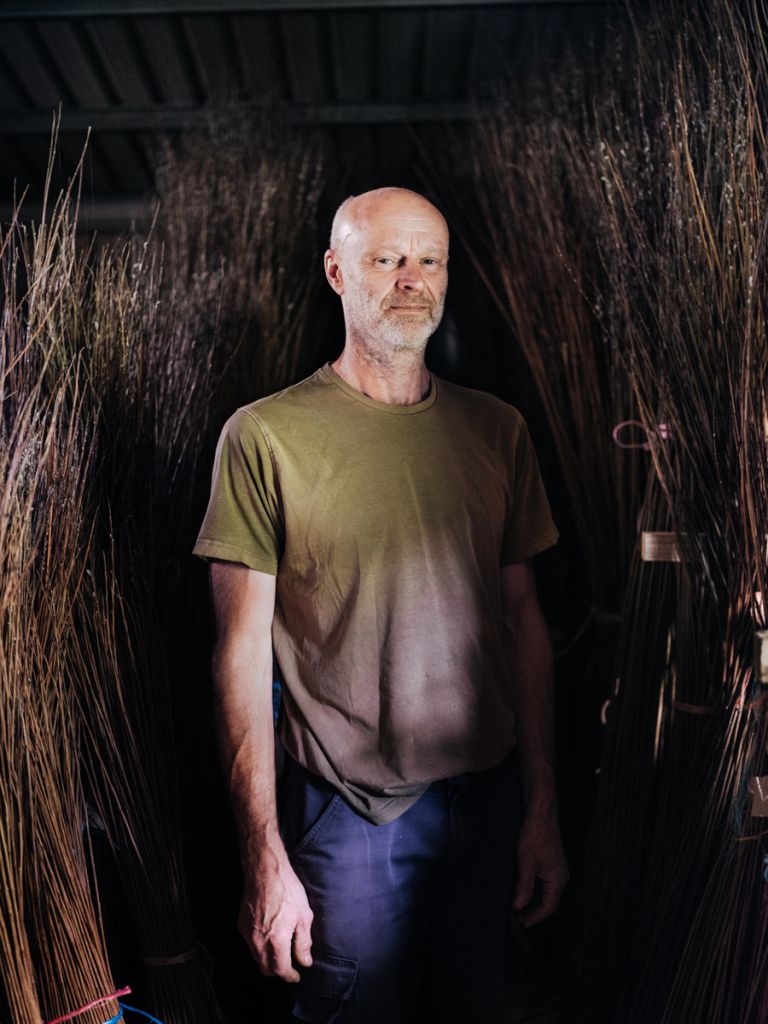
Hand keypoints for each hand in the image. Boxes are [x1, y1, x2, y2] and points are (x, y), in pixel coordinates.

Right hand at [238, 845, 313, 981]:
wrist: (265, 870)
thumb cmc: (287, 890)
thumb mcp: (303, 916)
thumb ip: (304, 943)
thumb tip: (305, 961)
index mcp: (276, 941)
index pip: (280, 970)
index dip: (289, 976)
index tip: (296, 976)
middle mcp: (258, 941)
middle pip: (265, 969)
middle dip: (278, 971)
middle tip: (289, 965)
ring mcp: (247, 933)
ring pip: (256, 958)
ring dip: (268, 960)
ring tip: (281, 951)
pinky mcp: (241, 925)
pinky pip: (250, 945)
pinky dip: (260, 947)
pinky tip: (270, 936)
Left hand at [513, 812, 568, 926]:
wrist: (541, 814)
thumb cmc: (535, 836)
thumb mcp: (526, 863)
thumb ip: (523, 887)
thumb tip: (519, 906)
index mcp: (558, 879)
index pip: (549, 907)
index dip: (535, 917)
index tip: (523, 923)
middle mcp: (561, 876)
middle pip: (549, 902)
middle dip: (534, 911)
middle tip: (519, 917)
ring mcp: (557, 869)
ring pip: (547, 893)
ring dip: (534, 901)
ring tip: (519, 906)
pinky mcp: (552, 863)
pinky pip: (546, 883)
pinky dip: (536, 890)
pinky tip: (524, 890)